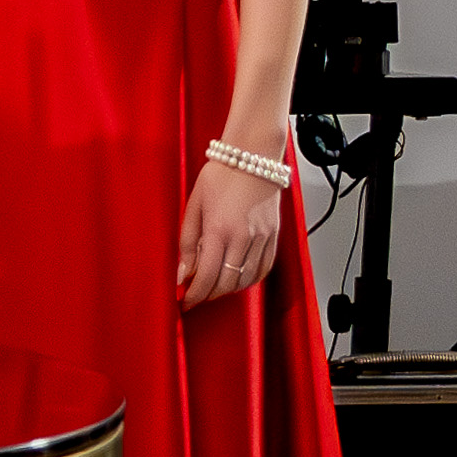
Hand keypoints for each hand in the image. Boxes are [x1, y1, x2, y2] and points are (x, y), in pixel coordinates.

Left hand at [177, 140, 284, 309]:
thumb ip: (188, 242)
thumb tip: (183, 272)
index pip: (206, 277)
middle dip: (209, 294)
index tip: (186, 301)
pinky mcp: (274, 236)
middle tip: (197, 293)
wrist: (252, 155)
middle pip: (226, 283)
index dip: (195, 295)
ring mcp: (262, 238)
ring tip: (214, 285)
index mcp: (219, 229)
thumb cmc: (222, 174)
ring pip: (246, 280)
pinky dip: (250, 279)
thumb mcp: (194, 205)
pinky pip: (264, 269)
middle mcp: (243, 237)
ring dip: (228, 288)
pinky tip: (238, 277)